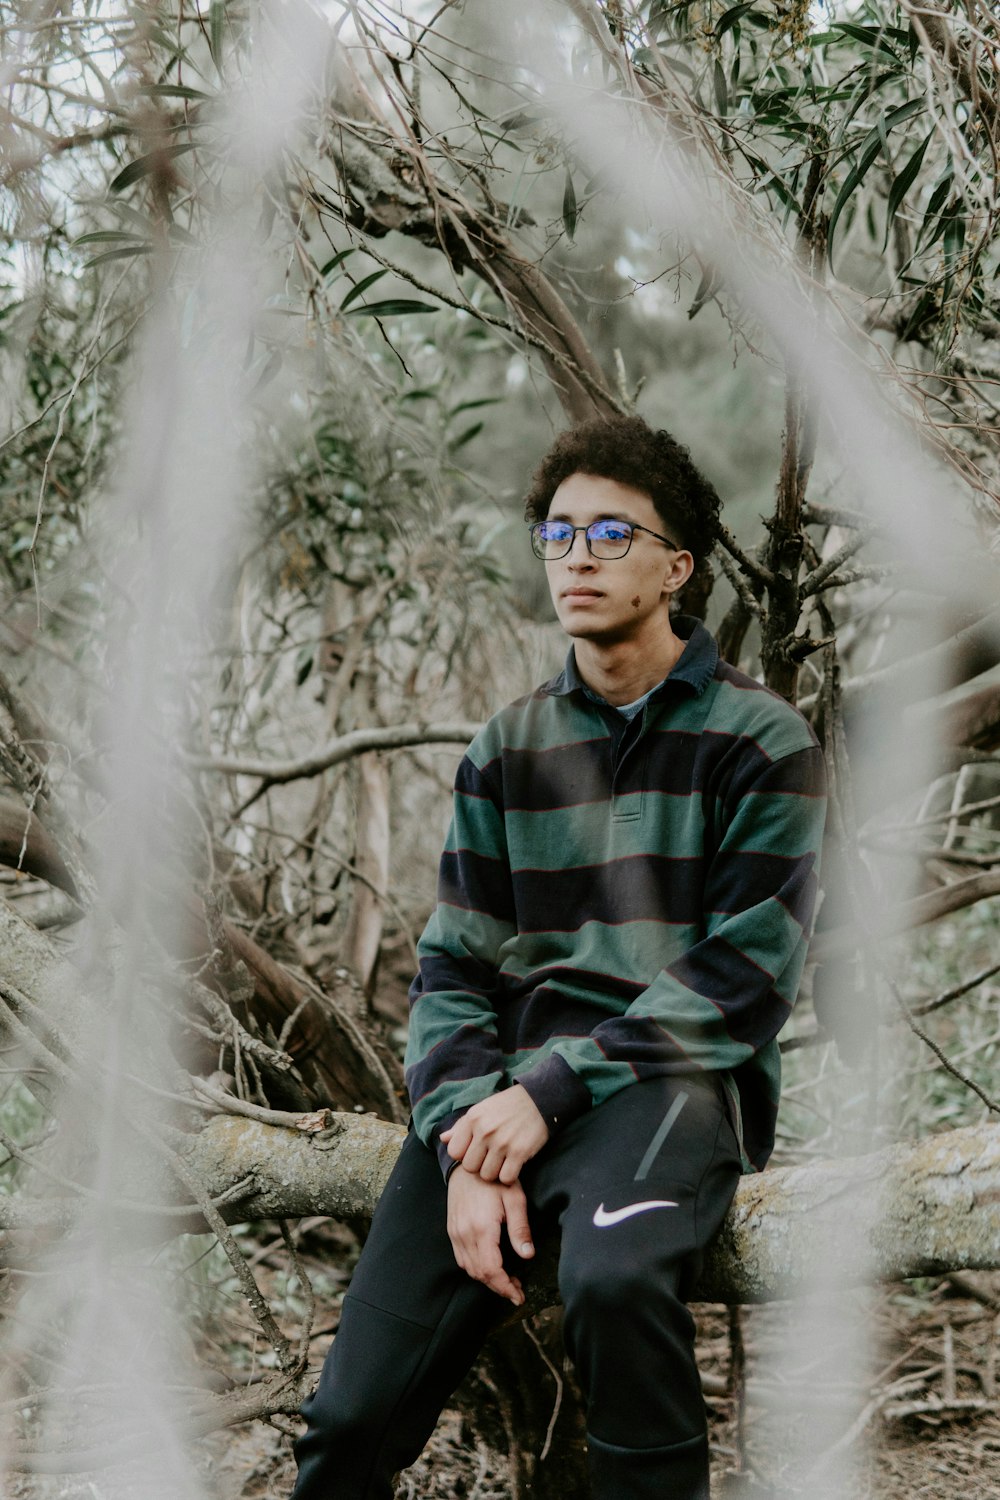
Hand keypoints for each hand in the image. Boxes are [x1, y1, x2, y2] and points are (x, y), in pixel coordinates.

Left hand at [441, 1086, 548, 1183]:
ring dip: (495, 1172)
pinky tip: (513, 1165)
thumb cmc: (507, 1106)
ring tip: (502, 1161)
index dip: (464, 1155)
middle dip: (479, 1165)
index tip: (476, 1151)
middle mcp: (485, 1131)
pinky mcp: (520, 1152)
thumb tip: (443, 1139)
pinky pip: (506, 1178)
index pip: (454, 1152)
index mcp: (473, 1119)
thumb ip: (461, 1126)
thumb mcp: (481, 1109)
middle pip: (469, 1167)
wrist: (539, 1100)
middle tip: (491, 1158)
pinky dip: (509, 1176)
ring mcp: (502, 1142)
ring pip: (487, 1175)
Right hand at [447, 1170, 533, 1305]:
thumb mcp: (514, 1198)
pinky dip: (475, 1269)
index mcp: (481, 1229)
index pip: (491, 1270)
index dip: (505, 1287)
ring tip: (506, 1281)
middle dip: (498, 1287)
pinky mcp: (452, 1229)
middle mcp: (464, 1234)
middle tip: (517, 1290)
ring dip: (487, 1280)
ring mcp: (455, 1233)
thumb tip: (527, 1255)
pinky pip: (461, 1258)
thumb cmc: (493, 1178)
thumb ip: (520, 1228)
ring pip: (469, 1268)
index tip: (518, 1296)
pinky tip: (489, 1266)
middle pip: (479, 1273)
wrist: (466, 1162)